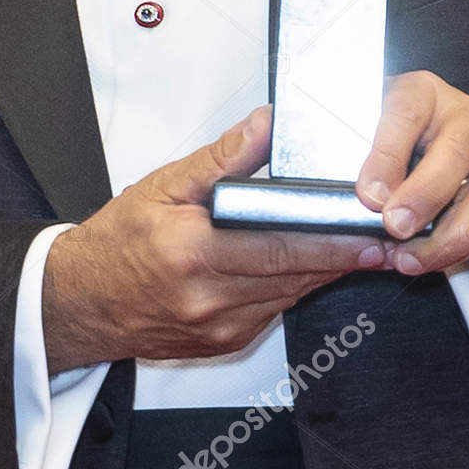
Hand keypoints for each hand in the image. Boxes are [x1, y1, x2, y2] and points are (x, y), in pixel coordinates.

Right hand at [42, 105, 388, 371]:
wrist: (81, 303)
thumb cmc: (116, 243)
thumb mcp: (161, 186)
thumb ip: (220, 159)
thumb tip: (265, 126)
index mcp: (193, 254)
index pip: (278, 246)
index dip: (329, 240)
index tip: (367, 229)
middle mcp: (210, 299)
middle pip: (296, 274)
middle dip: (344, 254)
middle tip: (387, 235)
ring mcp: (221, 327)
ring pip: (291, 294)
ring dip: (327, 270)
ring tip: (365, 245)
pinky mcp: (227, 341)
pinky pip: (275, 308)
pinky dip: (297, 284)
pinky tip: (316, 263)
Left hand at [354, 71, 468, 277]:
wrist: (456, 129)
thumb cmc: (403, 128)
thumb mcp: (376, 122)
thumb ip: (367, 151)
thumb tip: (359, 198)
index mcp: (423, 92)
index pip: (406, 112)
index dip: (388, 155)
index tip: (369, 193)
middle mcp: (463, 118)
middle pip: (454, 153)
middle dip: (423, 197)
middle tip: (394, 226)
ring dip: (444, 238)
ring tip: (408, 259)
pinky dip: (454, 250)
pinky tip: (426, 261)